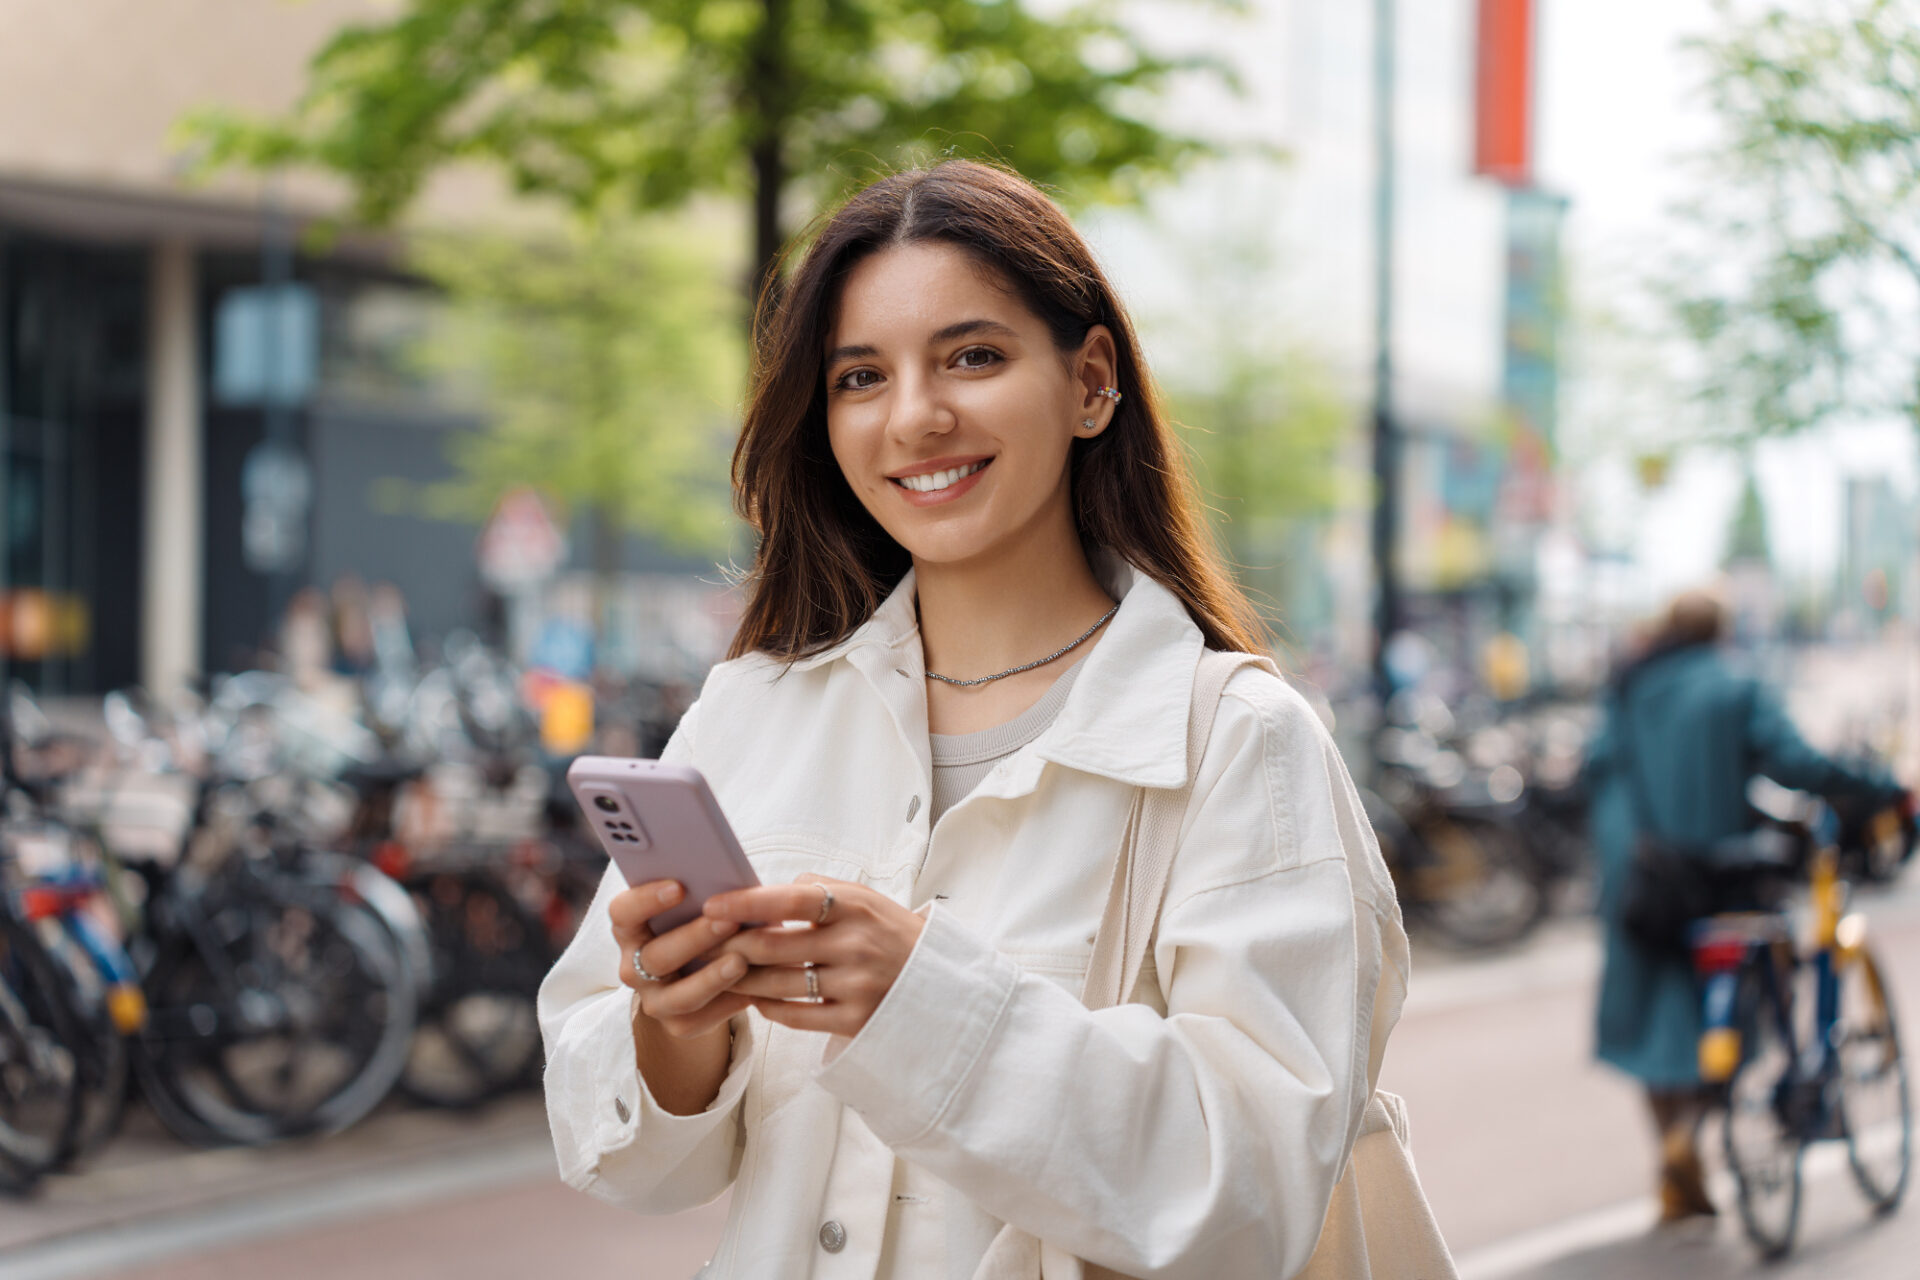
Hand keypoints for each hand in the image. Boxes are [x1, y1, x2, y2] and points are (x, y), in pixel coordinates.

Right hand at [609, 880, 750, 1039]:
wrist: (699, 974)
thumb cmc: (701, 923)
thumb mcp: (697, 906)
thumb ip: (704, 895)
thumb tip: (732, 885)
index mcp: (630, 928)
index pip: (623, 912)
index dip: (646, 899)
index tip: (679, 886)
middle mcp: (633, 966)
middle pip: (656, 956)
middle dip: (695, 938)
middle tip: (728, 922)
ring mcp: (652, 999)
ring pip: (678, 996)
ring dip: (711, 977)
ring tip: (742, 961)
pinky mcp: (676, 1024)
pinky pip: (700, 1019)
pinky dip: (728, 1003)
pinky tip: (754, 989)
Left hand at [705, 875, 924, 1036]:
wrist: (940, 982)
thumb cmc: (891, 933)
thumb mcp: (866, 899)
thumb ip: (820, 890)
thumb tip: (766, 890)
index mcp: (857, 907)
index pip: (793, 898)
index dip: (747, 902)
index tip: (712, 905)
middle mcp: (856, 945)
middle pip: (774, 945)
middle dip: (730, 945)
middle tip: (701, 944)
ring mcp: (856, 986)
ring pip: (778, 984)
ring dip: (740, 979)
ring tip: (715, 973)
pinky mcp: (854, 1020)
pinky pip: (795, 1016)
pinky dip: (768, 1007)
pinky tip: (754, 999)